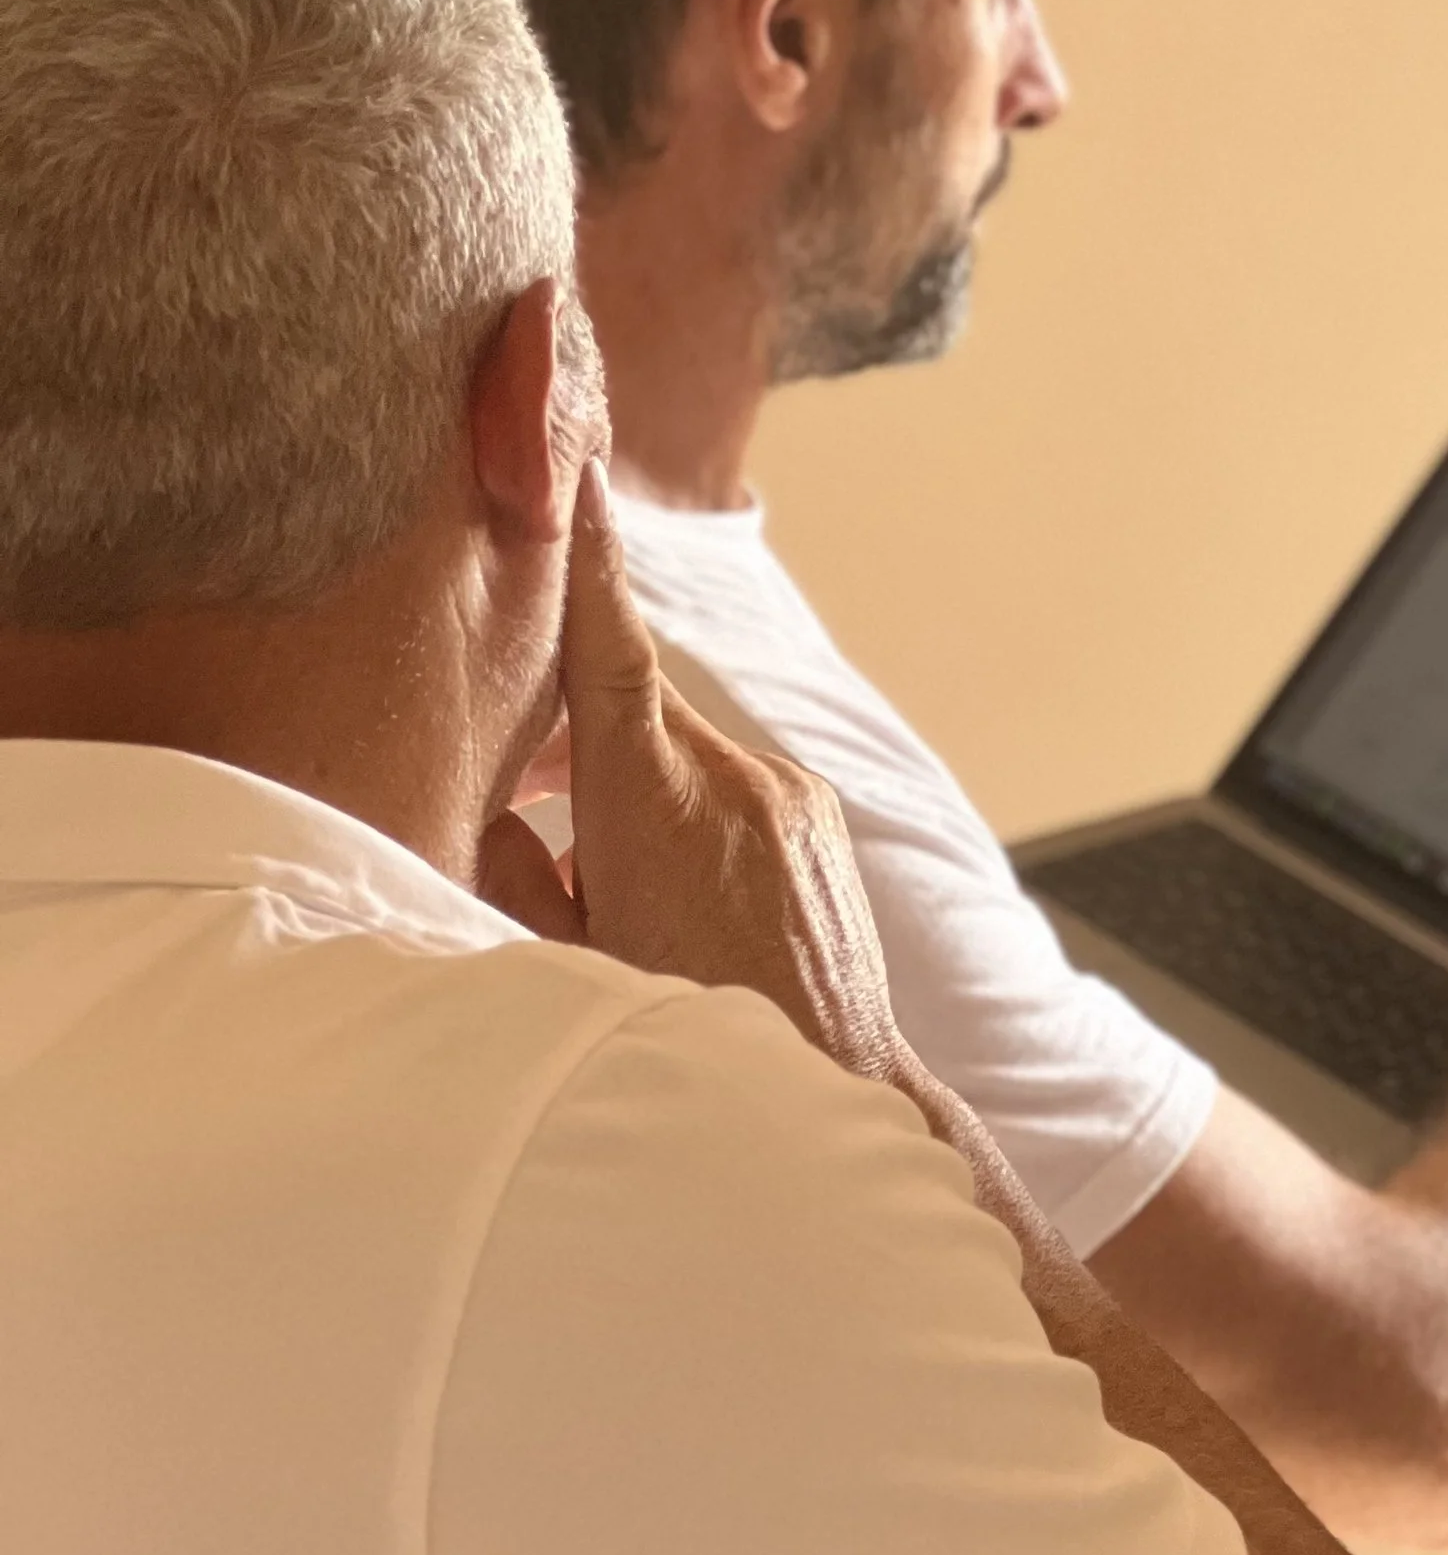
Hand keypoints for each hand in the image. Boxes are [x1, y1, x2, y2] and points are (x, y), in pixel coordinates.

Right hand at [474, 462, 899, 1079]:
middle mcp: (731, 775)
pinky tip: (678, 892)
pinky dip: (690, 809)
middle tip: (532, 786)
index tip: (577, 469)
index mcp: (654, 798)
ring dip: (637, 785)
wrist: (829, 1085)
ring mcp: (786, 792)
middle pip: (632, 707)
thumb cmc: (678, 1034)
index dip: (588, 557)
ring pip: (683, 749)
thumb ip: (519, 869)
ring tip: (611, 874)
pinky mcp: (817, 814)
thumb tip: (511, 815)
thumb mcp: (562, 958)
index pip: (609, 648)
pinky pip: (733, 782)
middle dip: (577, 733)